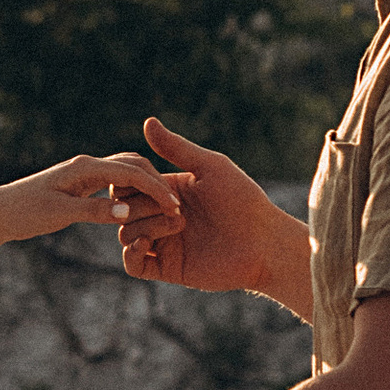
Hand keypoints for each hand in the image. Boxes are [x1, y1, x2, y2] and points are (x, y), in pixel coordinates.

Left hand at [0, 149, 186, 251]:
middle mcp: (87, 165)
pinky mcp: (81, 183)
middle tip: (175, 207)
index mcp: (84, 168)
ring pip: (125, 171)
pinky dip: (132, 190)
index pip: (130, 173)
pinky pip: (115, 182)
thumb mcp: (59, 214)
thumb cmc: (25, 212)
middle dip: (156, 182)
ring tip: (164, 206)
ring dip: (146, 184)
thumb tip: (127, 214)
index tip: (174, 207)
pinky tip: (141, 207)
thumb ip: (93, 212)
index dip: (155, 189)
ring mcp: (85, 172)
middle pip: (133, 164)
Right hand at [118, 115, 292, 297]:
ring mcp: (164, 243)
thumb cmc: (243, 201)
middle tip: (174, 207)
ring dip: (146, 227)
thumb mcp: (210, 167)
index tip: (147, 182)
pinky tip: (148, 244)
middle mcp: (161, 216)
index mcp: (168, 191)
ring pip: (126, 234)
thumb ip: (177, 148)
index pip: (128, 185)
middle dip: (139, 206)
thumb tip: (148, 122)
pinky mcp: (167, 268)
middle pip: (124, 209)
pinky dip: (131, 254)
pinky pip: (133, 265)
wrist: (265, 244)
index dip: (129, 183)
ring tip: (180, 225)